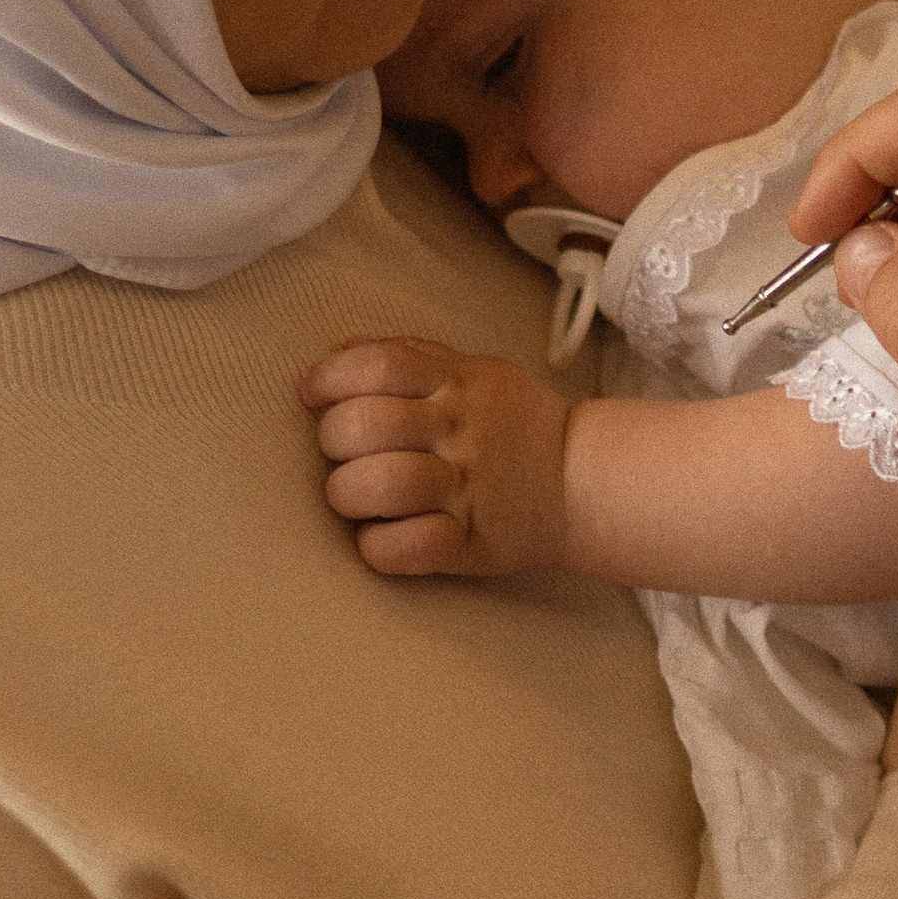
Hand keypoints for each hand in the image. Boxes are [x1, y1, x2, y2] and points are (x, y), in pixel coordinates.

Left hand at [299, 341, 573, 576]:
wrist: (584, 480)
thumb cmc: (511, 423)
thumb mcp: (472, 371)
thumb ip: (410, 356)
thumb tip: (341, 350)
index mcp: (456, 383)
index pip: (378, 365)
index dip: (330, 377)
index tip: (313, 396)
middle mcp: (460, 431)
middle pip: (366, 426)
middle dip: (333, 440)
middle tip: (343, 453)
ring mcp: (468, 489)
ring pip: (381, 485)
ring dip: (348, 493)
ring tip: (356, 497)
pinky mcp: (474, 543)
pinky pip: (407, 549)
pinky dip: (378, 546)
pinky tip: (378, 536)